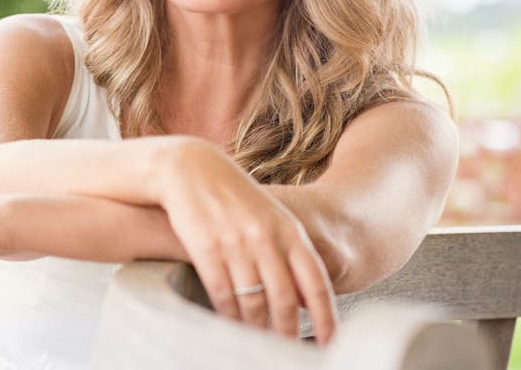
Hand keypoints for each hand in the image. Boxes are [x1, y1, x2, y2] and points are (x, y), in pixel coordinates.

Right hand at [158, 139, 337, 343]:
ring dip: (256, 330)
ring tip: (257, 343)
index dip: (326, 318)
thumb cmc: (234, 197)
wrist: (190, 169)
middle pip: (285, 300)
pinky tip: (230, 325)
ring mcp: (236, 244)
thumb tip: (307, 299)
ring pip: (253, 304)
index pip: (315, 283)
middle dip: (287, 333)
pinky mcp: (206, 249)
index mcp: (288, 230)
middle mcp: (266, 239)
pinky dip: (228, 317)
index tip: (330, 344)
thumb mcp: (270, 217)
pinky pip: (223, 296)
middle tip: (286, 352)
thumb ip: (290, 253)